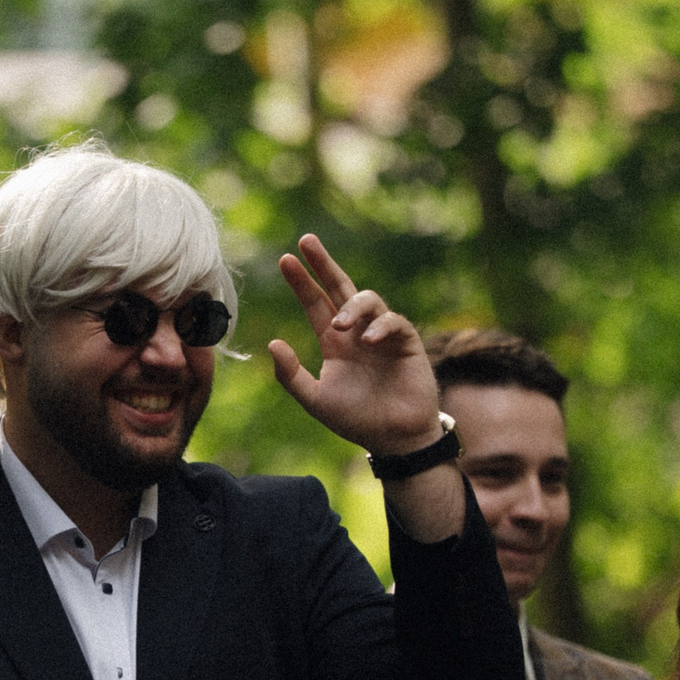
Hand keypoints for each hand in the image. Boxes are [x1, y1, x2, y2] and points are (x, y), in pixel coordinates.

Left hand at [269, 233, 443, 457]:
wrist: (393, 439)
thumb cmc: (356, 419)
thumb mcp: (315, 400)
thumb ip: (291, 375)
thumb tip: (272, 343)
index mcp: (335, 342)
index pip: (315, 303)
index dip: (302, 282)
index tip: (285, 260)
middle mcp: (357, 331)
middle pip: (340, 287)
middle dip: (324, 264)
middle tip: (306, 241)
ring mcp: (382, 334)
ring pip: (368, 300)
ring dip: (352, 307)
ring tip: (339, 326)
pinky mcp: (407, 342)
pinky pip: (394, 322)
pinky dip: (380, 326)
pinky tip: (367, 341)